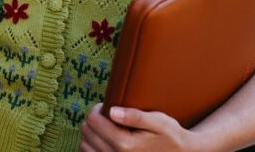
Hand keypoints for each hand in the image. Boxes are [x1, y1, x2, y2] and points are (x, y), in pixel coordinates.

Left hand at [80, 104, 198, 151]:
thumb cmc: (170, 136)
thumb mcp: (158, 122)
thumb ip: (135, 116)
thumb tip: (112, 111)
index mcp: (125, 144)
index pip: (94, 121)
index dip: (97, 109)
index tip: (107, 107)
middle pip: (87, 132)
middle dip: (94, 120)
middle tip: (108, 116)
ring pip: (84, 146)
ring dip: (91, 134)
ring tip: (106, 129)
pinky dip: (92, 147)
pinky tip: (104, 142)